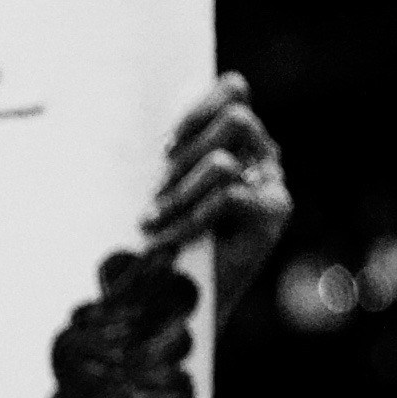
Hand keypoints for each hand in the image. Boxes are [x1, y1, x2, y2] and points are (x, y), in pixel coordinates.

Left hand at [139, 75, 291, 303]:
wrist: (181, 308)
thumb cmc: (160, 242)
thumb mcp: (156, 188)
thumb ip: (164, 154)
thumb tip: (122, 113)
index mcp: (235, 138)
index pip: (233, 89)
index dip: (198, 105)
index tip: (162, 146)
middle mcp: (260, 154)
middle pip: (235, 117)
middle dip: (186, 152)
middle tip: (155, 188)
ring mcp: (271, 183)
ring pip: (223, 160)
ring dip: (178, 191)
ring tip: (152, 220)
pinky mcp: (274, 213)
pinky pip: (226, 197)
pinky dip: (187, 220)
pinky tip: (163, 240)